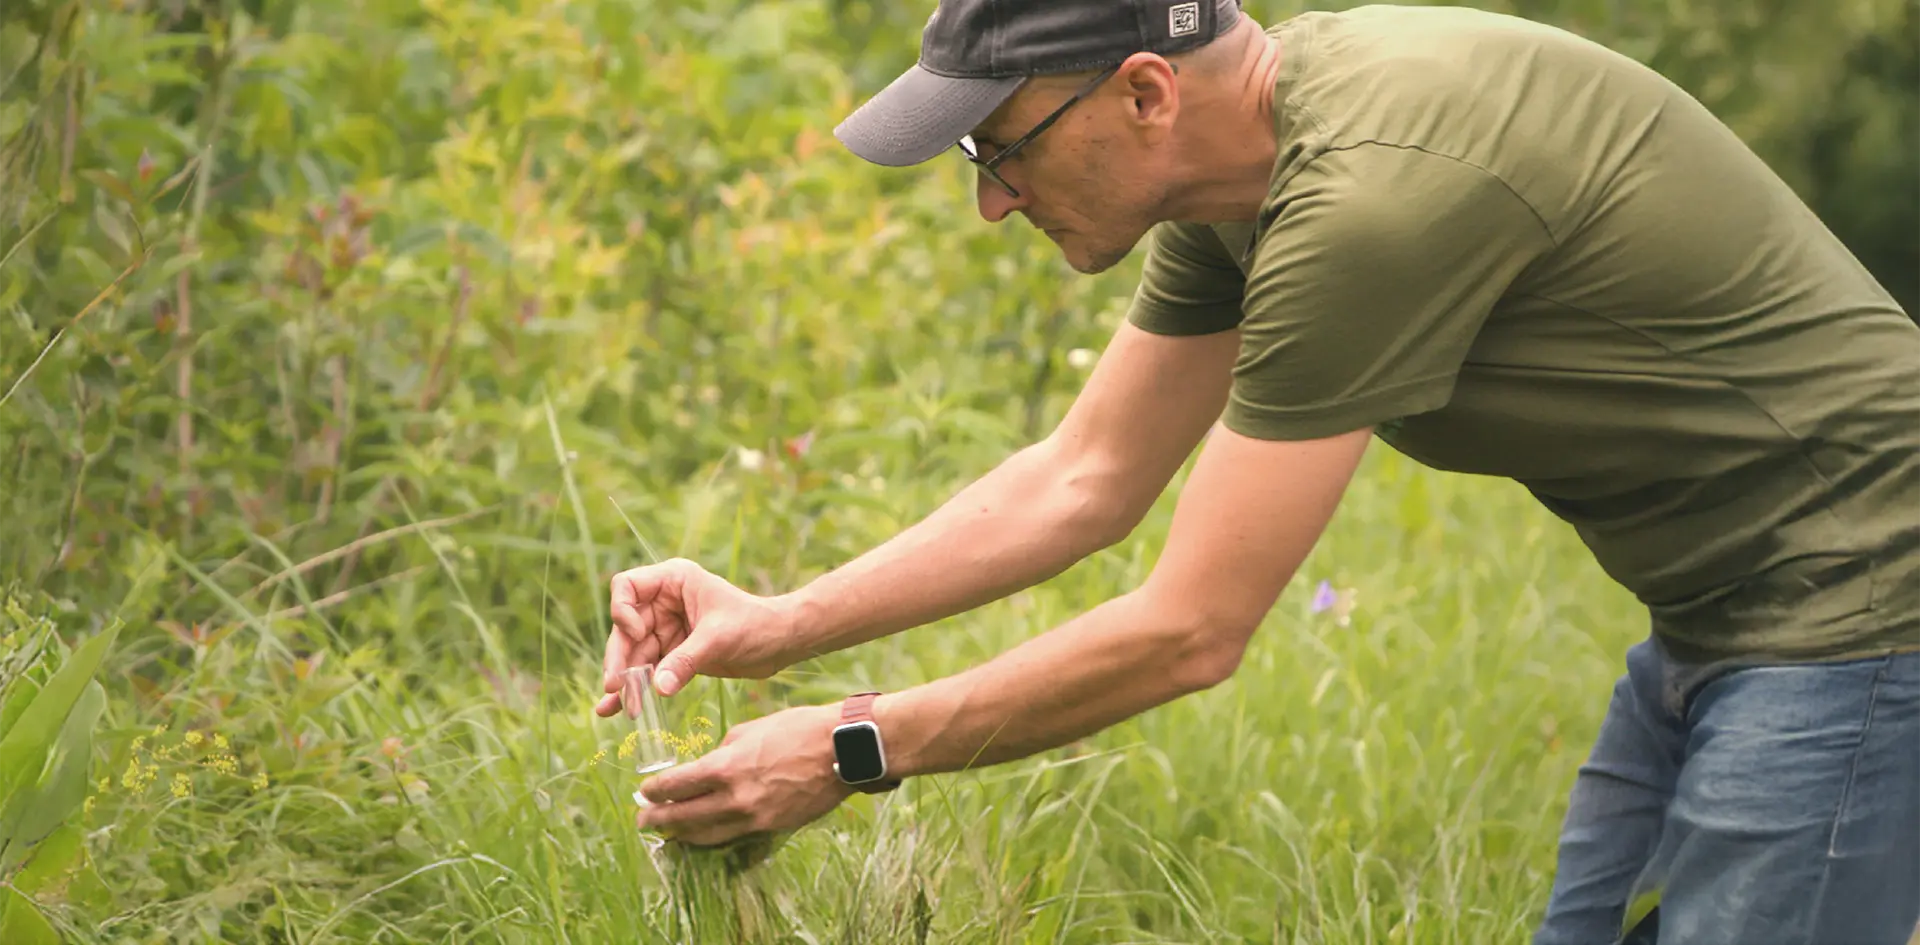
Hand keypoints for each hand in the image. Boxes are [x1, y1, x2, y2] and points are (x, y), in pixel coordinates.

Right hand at [595, 558, 799, 714]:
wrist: (780, 644)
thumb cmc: (756, 625)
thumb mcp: (719, 638)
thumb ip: (687, 660)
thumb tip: (659, 687)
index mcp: (674, 581)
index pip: (626, 586)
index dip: (623, 611)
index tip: (639, 634)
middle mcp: (664, 602)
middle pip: (624, 627)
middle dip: (619, 657)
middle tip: (615, 686)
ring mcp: (666, 628)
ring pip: (632, 653)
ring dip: (624, 680)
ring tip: (616, 708)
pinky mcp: (673, 653)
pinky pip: (645, 670)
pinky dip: (633, 688)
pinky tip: (613, 708)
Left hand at [635, 704, 855, 846]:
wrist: (843, 750)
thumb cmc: (800, 729)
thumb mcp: (753, 728)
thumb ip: (726, 749)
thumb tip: (713, 762)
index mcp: (726, 766)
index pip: (677, 786)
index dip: (656, 791)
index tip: (645, 791)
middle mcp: (735, 797)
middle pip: (684, 817)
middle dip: (658, 819)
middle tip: (642, 819)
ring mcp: (754, 816)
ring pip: (706, 834)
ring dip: (682, 834)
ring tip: (667, 833)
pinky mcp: (772, 826)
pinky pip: (733, 836)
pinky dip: (713, 836)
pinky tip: (703, 835)